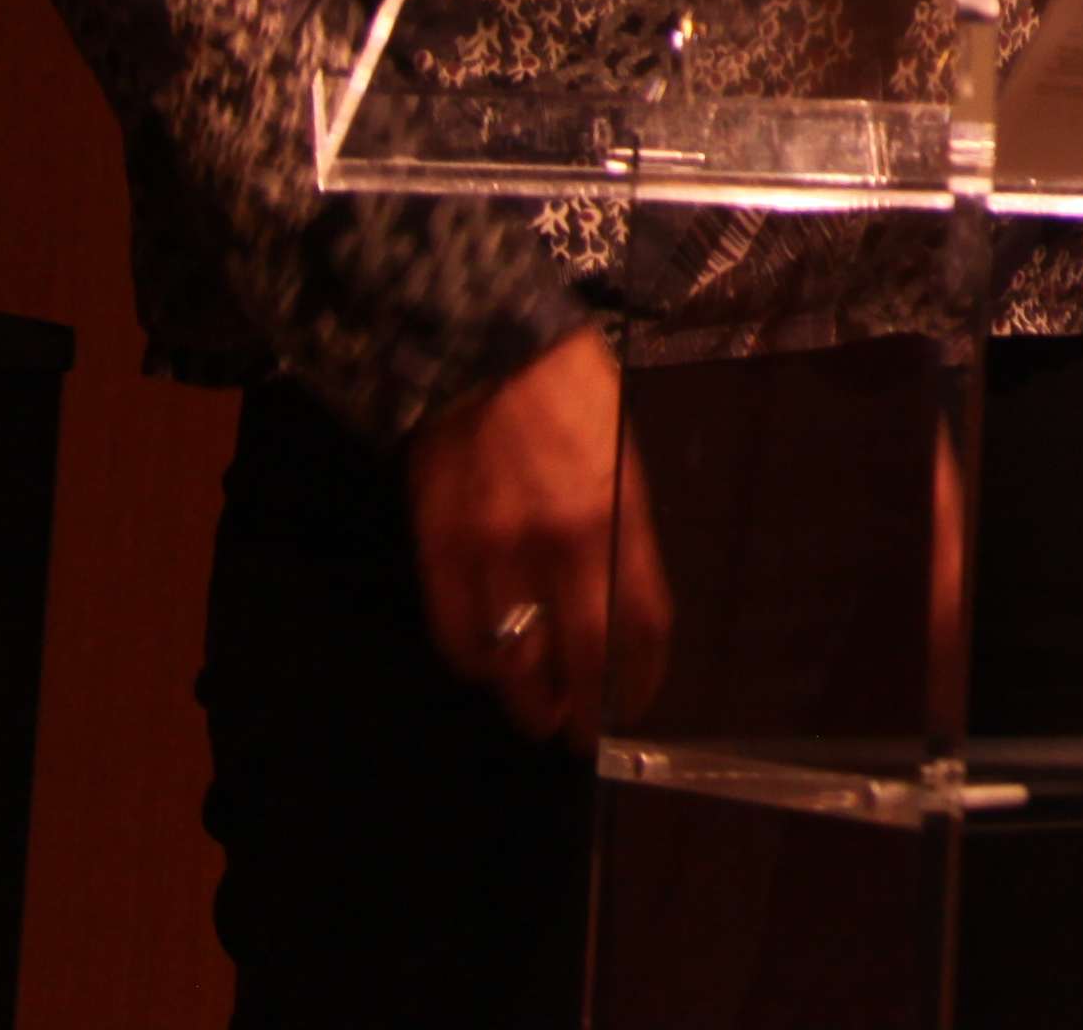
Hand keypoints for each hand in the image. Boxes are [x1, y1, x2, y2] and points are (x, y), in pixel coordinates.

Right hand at [406, 329, 672, 737]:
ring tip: (539, 715)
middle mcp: (559, 545)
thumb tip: (622, 595)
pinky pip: (458, 635)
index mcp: (616, 517)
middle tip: (585, 733)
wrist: (485, 348)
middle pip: (582, 660)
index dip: (641, 677)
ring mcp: (494, 553)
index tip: (637, 701)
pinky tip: (490, 666)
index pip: (640, 626)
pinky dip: (476, 662)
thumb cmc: (566, 392)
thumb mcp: (622, 453)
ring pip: (515, 662)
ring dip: (530, 701)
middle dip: (588, 710)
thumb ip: (622, 529)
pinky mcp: (441, 550)